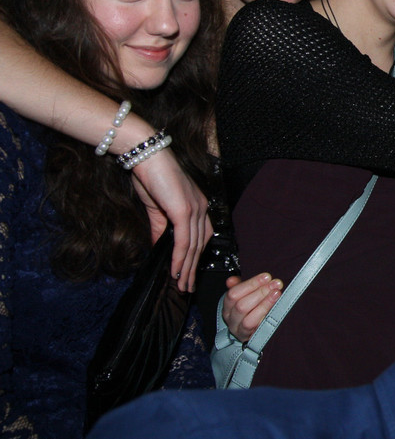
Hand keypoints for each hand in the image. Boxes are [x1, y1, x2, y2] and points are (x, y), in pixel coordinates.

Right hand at [131, 148, 211, 291]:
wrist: (146, 154)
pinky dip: (180, 258)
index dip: (196, 257)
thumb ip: (160, 228)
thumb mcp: (156, 208)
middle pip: (201, 245)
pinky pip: (184, 240)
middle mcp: (201, 207)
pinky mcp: (184, 210)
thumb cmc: (150, 176)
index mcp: (198, 205)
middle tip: (187, 287)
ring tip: (181, 285)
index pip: (202, 237)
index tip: (189, 274)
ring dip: (187, 268)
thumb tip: (160, 247)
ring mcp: (195, 208)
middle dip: (193, 269)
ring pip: (194, 246)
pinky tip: (175, 271)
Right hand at [222, 274, 283, 342]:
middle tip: (275, 284)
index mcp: (227, 306)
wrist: (249, 331)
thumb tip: (232, 280)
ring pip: (248, 319)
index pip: (234, 293)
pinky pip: (256, 329)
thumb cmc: (248, 309)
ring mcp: (239, 330)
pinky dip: (265, 317)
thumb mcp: (243, 295)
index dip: (251, 284)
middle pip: (242, 306)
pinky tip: (275, 308)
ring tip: (277, 294)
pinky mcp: (249, 338)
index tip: (266, 277)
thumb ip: (240, 286)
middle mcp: (231, 318)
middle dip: (261, 292)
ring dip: (264, 304)